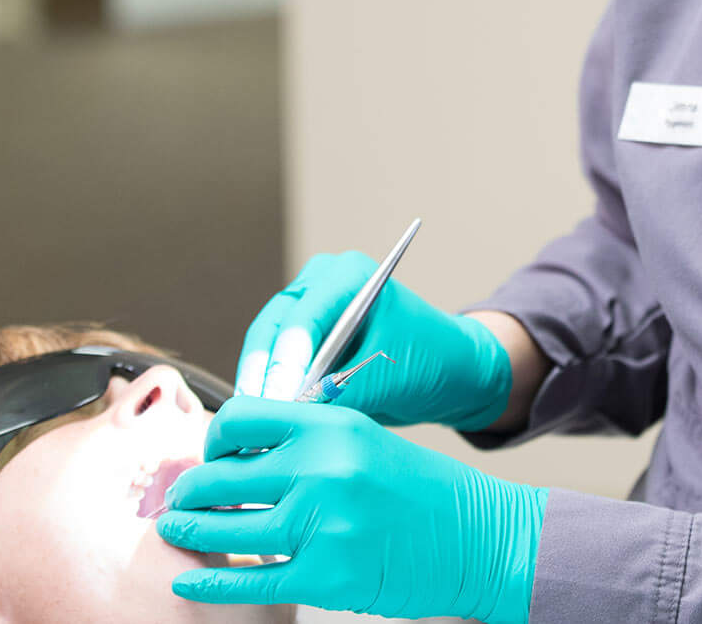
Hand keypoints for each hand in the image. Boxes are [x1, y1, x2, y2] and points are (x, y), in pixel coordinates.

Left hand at [155, 400, 543, 621]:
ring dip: (190, 530)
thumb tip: (237, 456)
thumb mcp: (365, 442)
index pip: (241, 418)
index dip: (212, 440)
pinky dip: (210, 580)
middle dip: (188, 490)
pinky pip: (249, 577)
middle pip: (221, 475)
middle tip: (176, 499)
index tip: (207, 457)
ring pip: (226, 526)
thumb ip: (308, 443)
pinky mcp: (326, 574)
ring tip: (176, 531)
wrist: (478, 538)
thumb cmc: (421, 492)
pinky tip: (189, 578)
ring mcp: (323, 523)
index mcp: (333, 425)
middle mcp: (324, 468)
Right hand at [237, 250, 511, 430]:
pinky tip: (262, 424)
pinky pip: (272, 364)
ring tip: (252, 427)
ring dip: (258, 386)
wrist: (449, 370)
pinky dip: (267, 391)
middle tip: (257, 418)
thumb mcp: (390, 377)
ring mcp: (307, 310)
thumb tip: (295, 413)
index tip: (281, 398)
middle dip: (264, 374)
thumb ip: (343, 391)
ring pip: (264, 347)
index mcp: (349, 275)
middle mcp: (320, 284)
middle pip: (273, 327)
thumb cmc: (430, 361)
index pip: (305, 315)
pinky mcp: (301, 341)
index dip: (287, 359)